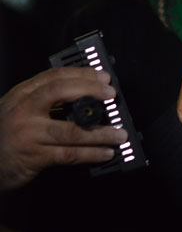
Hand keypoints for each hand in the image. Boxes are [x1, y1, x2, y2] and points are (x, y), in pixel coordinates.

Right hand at [0, 68, 127, 189]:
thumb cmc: (7, 135)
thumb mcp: (19, 110)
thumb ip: (44, 101)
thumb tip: (86, 97)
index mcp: (22, 95)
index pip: (53, 77)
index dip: (81, 74)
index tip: (102, 77)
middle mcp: (24, 110)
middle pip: (59, 93)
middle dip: (90, 91)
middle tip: (112, 96)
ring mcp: (29, 134)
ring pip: (71, 129)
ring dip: (100, 132)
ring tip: (120, 134)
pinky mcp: (34, 157)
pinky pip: (69, 154)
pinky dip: (92, 153)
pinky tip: (106, 153)